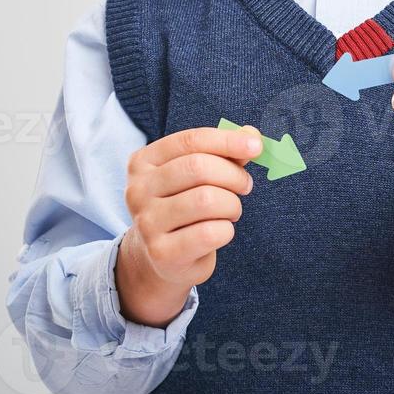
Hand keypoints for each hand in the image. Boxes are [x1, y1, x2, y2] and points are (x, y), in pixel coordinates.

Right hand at [115, 125, 261, 326]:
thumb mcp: (196, 176)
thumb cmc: (184, 207)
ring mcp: (147, 222)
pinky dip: (226, 230)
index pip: (190, 141)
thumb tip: (251, 135)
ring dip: (232, 204)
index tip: (255, 146)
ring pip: (206, 200)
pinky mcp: (162, 252)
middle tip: (245, 186)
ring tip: (231, 211)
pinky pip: (210, 233)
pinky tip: (220, 231)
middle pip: (198, 168)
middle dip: (233, 175)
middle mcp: (138, 190)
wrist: (161, 258)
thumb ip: (223, 153)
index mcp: (143, 161)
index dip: (227, 140)